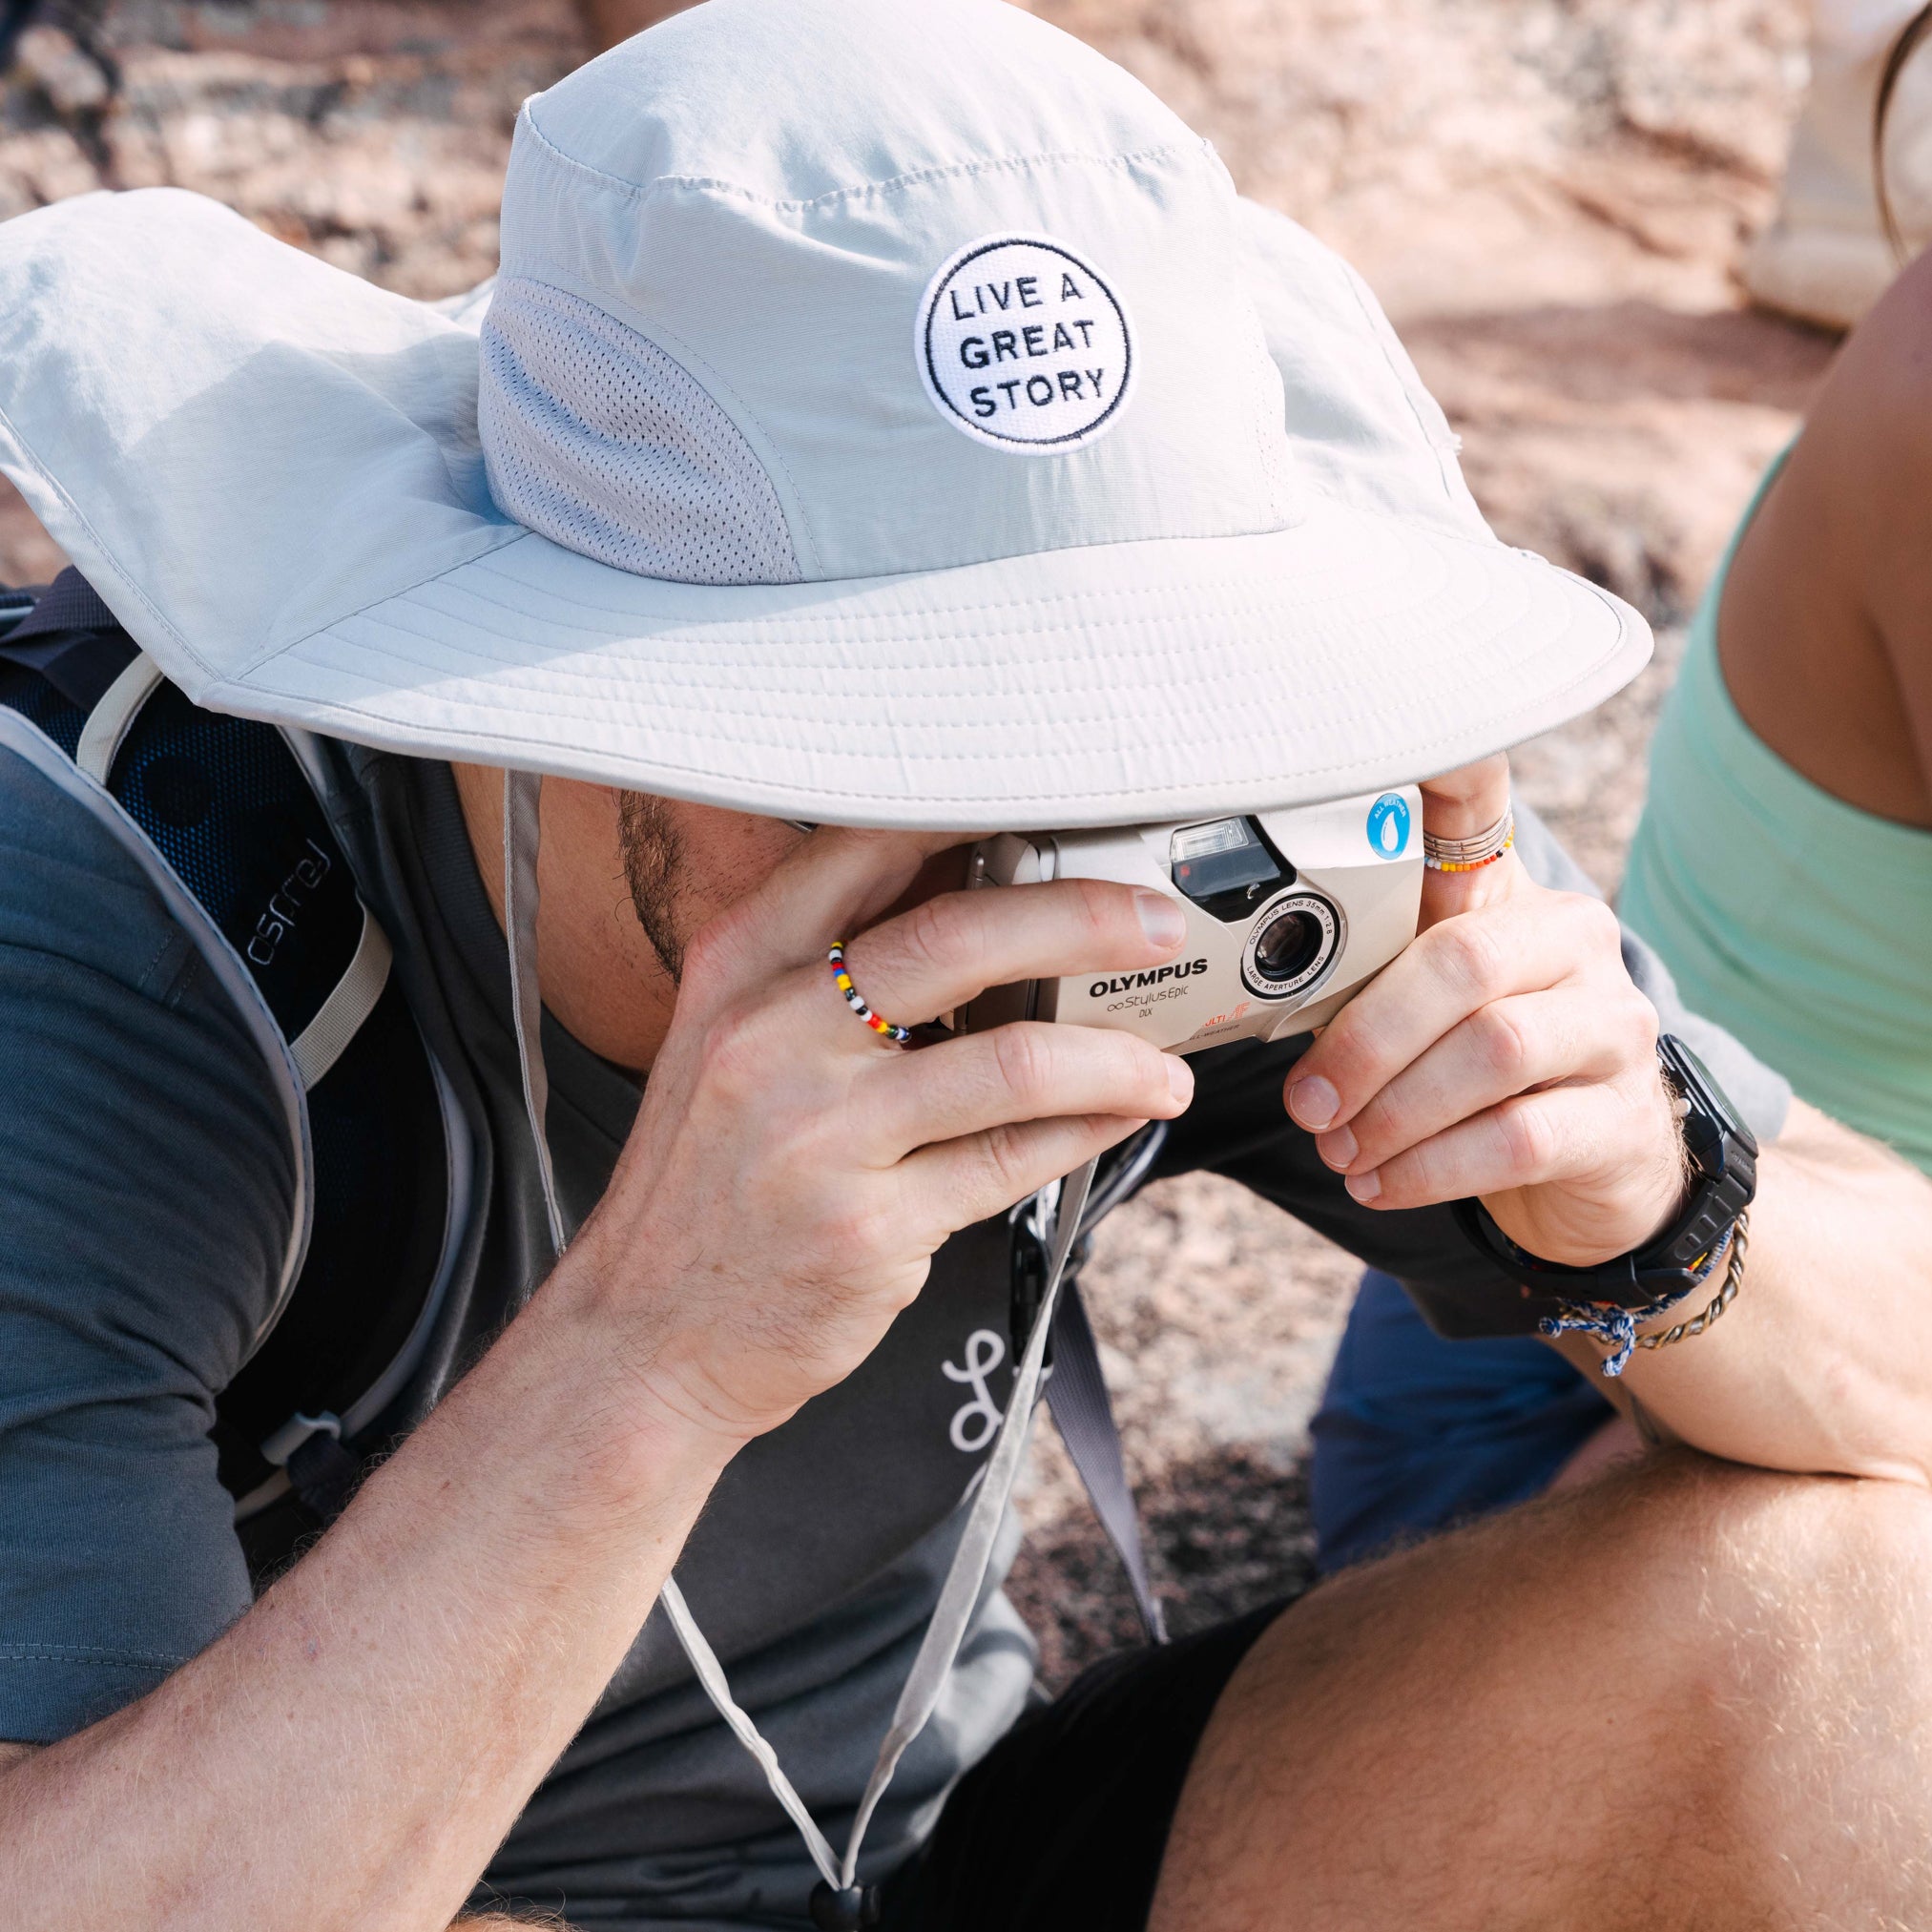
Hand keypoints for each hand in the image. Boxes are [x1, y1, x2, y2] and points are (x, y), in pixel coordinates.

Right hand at [559, 828, 1194, 1445]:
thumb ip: (824, 969)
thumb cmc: (705, 1185)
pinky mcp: (870, 1227)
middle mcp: (773, 1035)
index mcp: (740, 968)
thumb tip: (976, 903)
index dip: (984, 819)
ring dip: (1115, 1056)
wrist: (645, 1336)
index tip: (1064, 815)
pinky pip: (1013, 1161)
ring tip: (1162, 1064)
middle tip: (1158, 927)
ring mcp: (821, 1134)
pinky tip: (1120, 1118)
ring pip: (1014, 1060)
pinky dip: (1088, 1131)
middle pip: (961, 937)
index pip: (871, 852)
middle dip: (1086, 919)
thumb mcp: (728, 1044)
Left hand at [1284, 757, 1686, 1264]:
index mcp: (1507, 896)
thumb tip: (1249, 980)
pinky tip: (1381, 1182)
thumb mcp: (1420, 1008)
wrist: (1592, 1171)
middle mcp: (1575, 940)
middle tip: (1307, 1103)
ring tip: (1340, 1150)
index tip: (1400, 755)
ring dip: (1395, 1112)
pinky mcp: (1625, 1116)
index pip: (1478, 809)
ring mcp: (1613, 1025)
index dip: (1446, 771)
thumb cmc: (1475, 1075)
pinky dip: (1431, 1167)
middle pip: (1463, 964)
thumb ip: (1363, 976)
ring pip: (1495, 1052)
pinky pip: (1521, 1136)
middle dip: (1365, 1041)